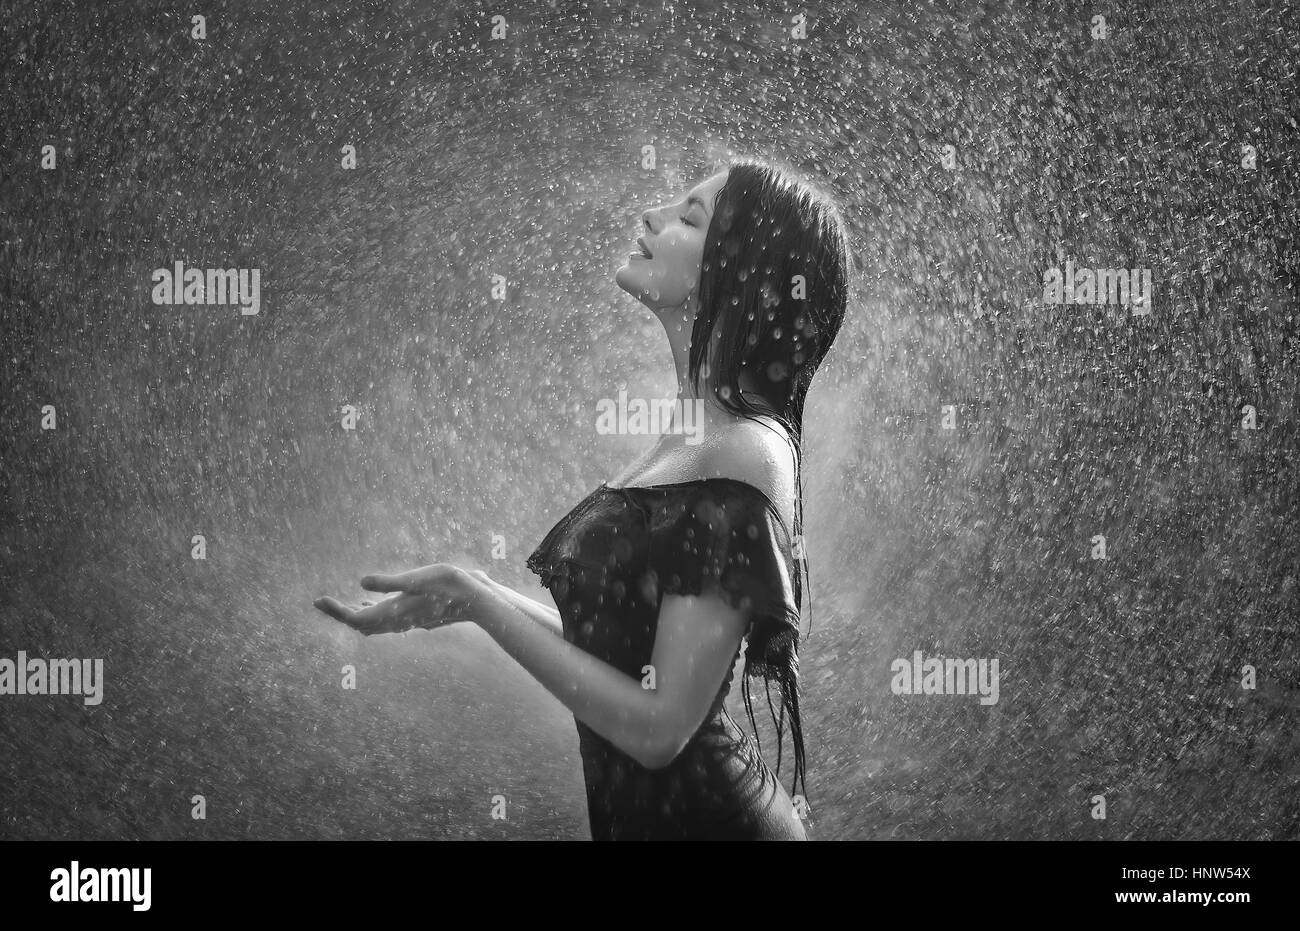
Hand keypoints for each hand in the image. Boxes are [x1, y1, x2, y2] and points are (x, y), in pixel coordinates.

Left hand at [314, 564, 486, 635]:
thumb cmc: (448, 585)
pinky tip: (371, 601)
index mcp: (393, 613)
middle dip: (340, 615)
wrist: (476, 600)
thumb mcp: (417, 578)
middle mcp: (397, 621)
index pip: (355, 618)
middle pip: (360, 625)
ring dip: (355, 615)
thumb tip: (361, 583)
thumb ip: (389, 583)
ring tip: (339, 606)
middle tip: (321, 604)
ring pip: (373, 624)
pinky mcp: (413, 615)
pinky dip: (371, 612)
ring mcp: (406, 620)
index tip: (317, 602)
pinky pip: (385, 619)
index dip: (335, 611)